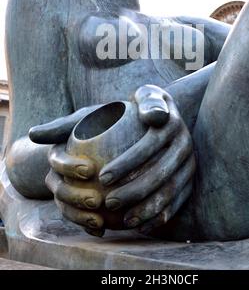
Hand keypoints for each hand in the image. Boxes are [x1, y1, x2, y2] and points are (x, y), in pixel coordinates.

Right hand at [29, 105, 105, 235]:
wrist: (116, 132)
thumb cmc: (99, 121)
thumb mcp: (84, 117)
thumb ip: (62, 125)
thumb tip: (32, 134)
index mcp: (58, 154)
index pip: (57, 162)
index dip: (69, 167)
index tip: (90, 169)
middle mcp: (59, 175)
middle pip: (60, 190)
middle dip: (75, 197)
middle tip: (97, 200)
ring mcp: (69, 191)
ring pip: (67, 208)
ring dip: (80, 217)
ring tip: (99, 221)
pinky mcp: (81, 204)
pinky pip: (80, 218)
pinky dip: (88, 226)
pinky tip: (103, 230)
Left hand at [99, 85, 195, 233]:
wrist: (168, 116)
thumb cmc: (145, 106)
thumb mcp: (145, 94)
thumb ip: (146, 100)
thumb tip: (153, 116)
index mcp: (172, 122)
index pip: (150, 144)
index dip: (128, 162)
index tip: (102, 178)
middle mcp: (185, 143)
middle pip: (161, 172)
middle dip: (134, 191)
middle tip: (109, 202)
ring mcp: (190, 163)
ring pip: (171, 191)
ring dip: (147, 209)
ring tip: (124, 220)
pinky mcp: (191, 180)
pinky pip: (178, 202)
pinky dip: (160, 217)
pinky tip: (140, 227)